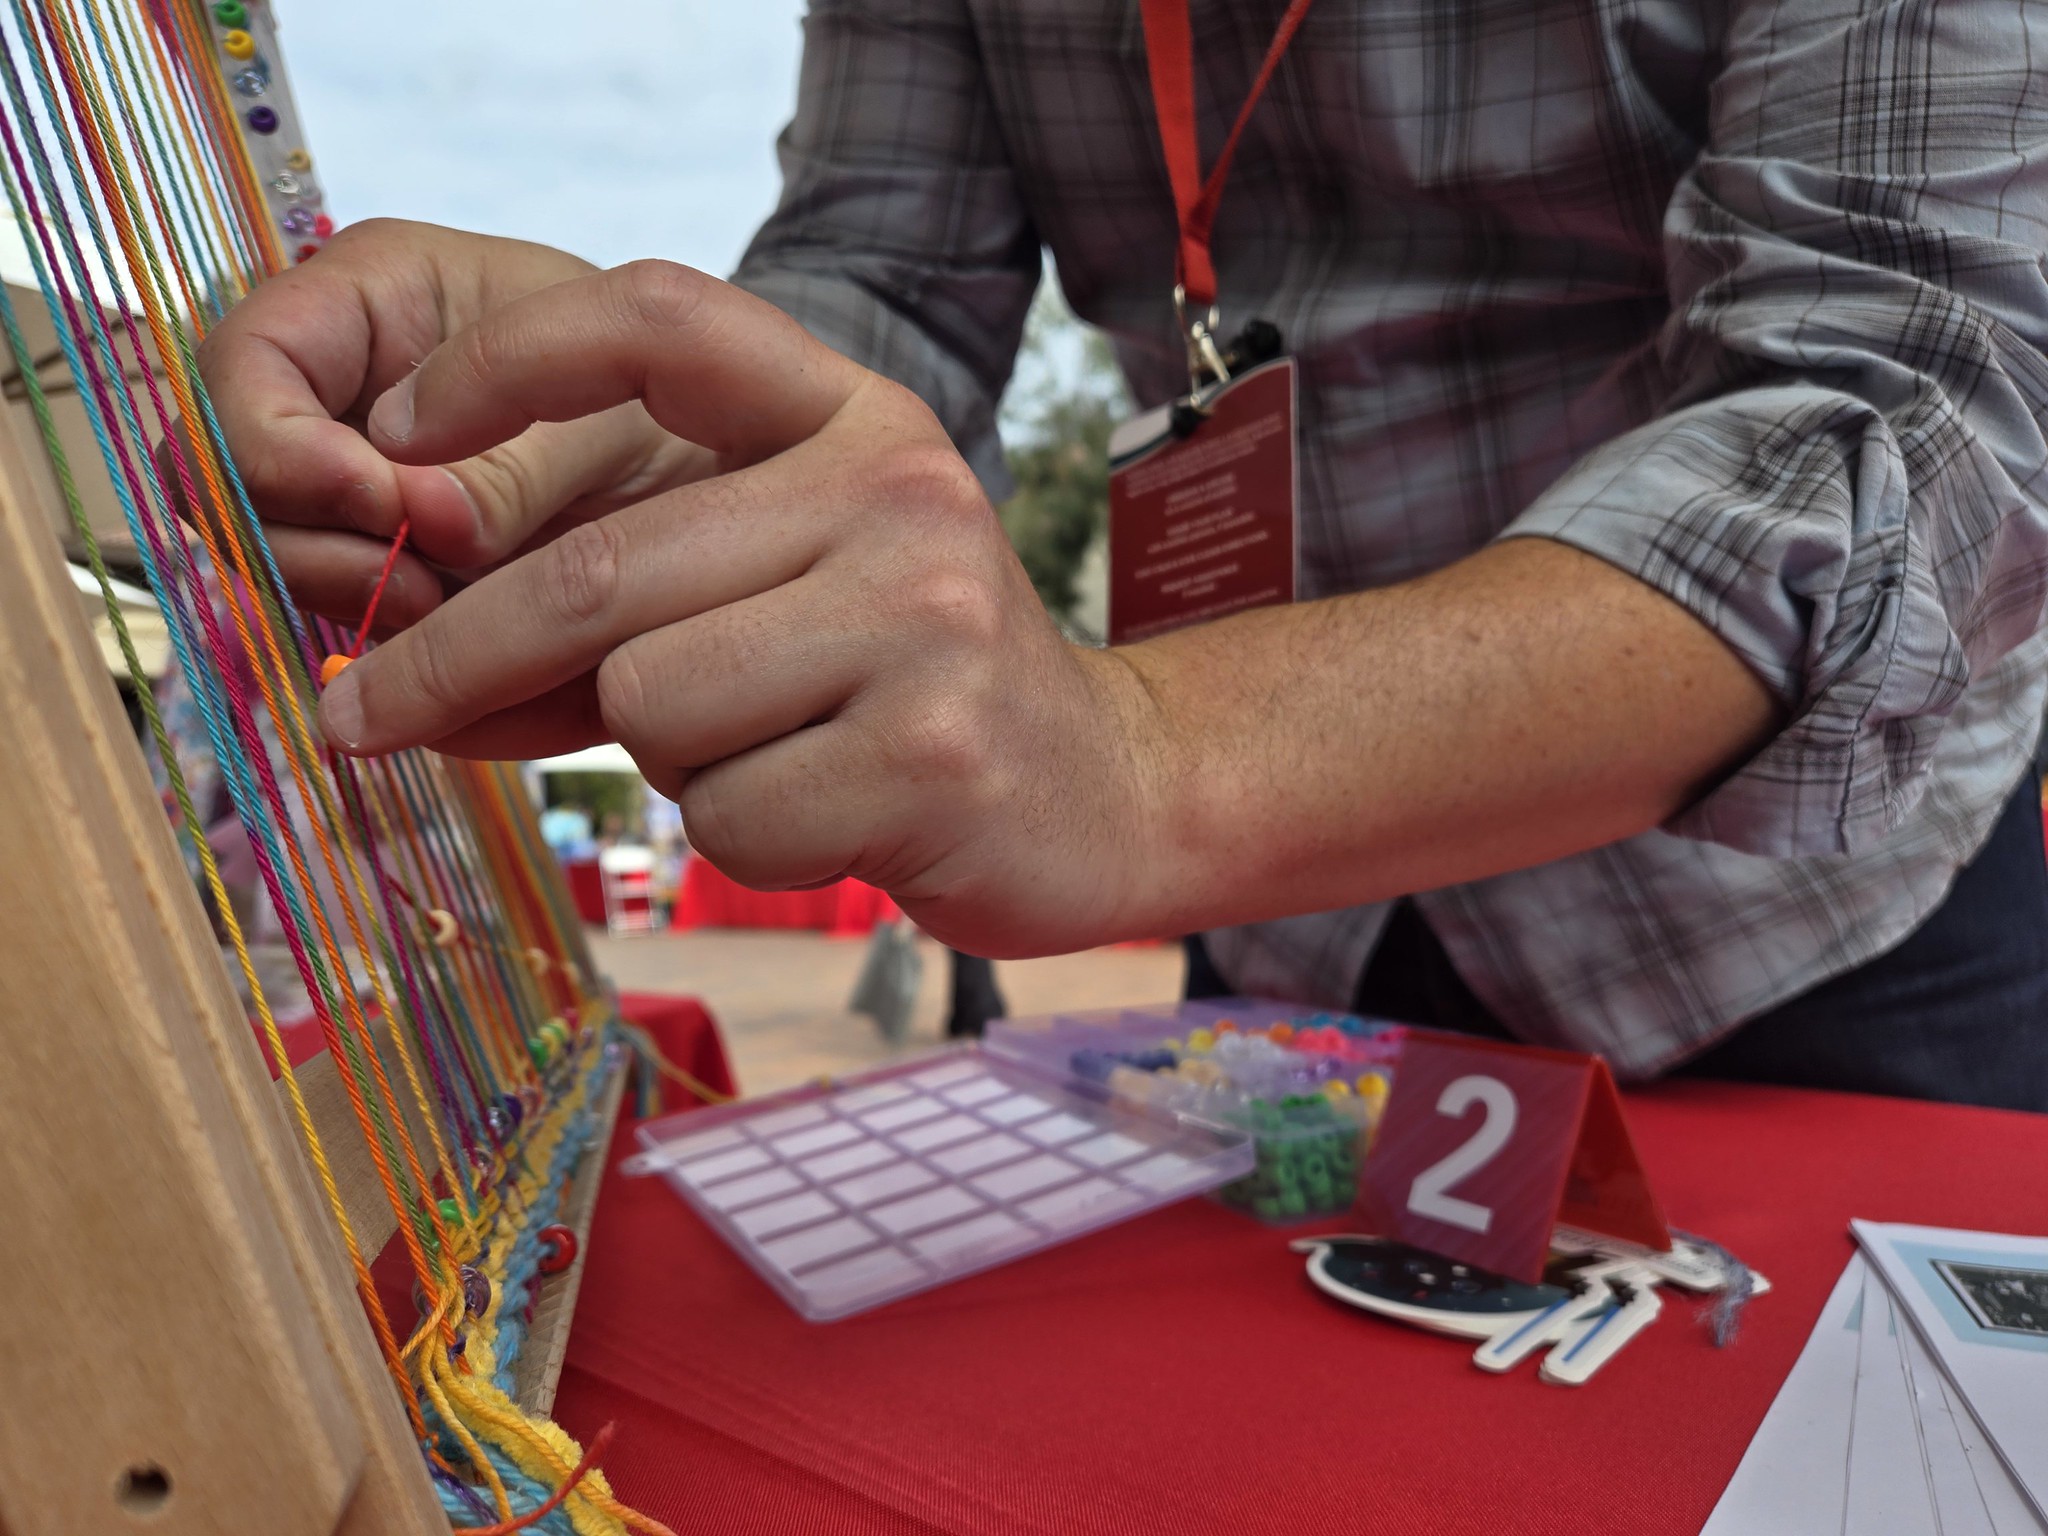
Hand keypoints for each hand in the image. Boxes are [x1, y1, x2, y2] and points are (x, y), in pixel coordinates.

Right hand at [194, 219, 715, 635]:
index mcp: (363, 301)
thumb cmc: (671, 395)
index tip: (383, 505)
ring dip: (358, 606)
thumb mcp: (607, 404)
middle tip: (428, 587)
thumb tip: (430, 527)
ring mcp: (347, 493)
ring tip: (460, 613)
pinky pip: (345, 627)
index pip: (238, 370)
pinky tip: (464, 660)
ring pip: (278, 568)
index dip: (278, 450)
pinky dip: (397, 653)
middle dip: (319, 547)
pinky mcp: (380, 574)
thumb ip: (510, 460)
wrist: (723, 469)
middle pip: (229, 487)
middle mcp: (331, 395)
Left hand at [301, 257, 1169, 955]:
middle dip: (453, 661)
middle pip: (598, 572)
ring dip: (668, 761)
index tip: (394, 441)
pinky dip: (744, 836)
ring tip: (774, 755)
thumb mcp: (810, 573)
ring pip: (652, 704)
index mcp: (856, 420)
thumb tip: (408, 642)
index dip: (509, 362)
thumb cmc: (910, 687)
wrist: (1104, 792)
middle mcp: (898, 493)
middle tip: (359, 716)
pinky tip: (832, 816)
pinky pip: (725, 814)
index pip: (661, 322)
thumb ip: (652, 571)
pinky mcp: (930, 755)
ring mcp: (925, 621)